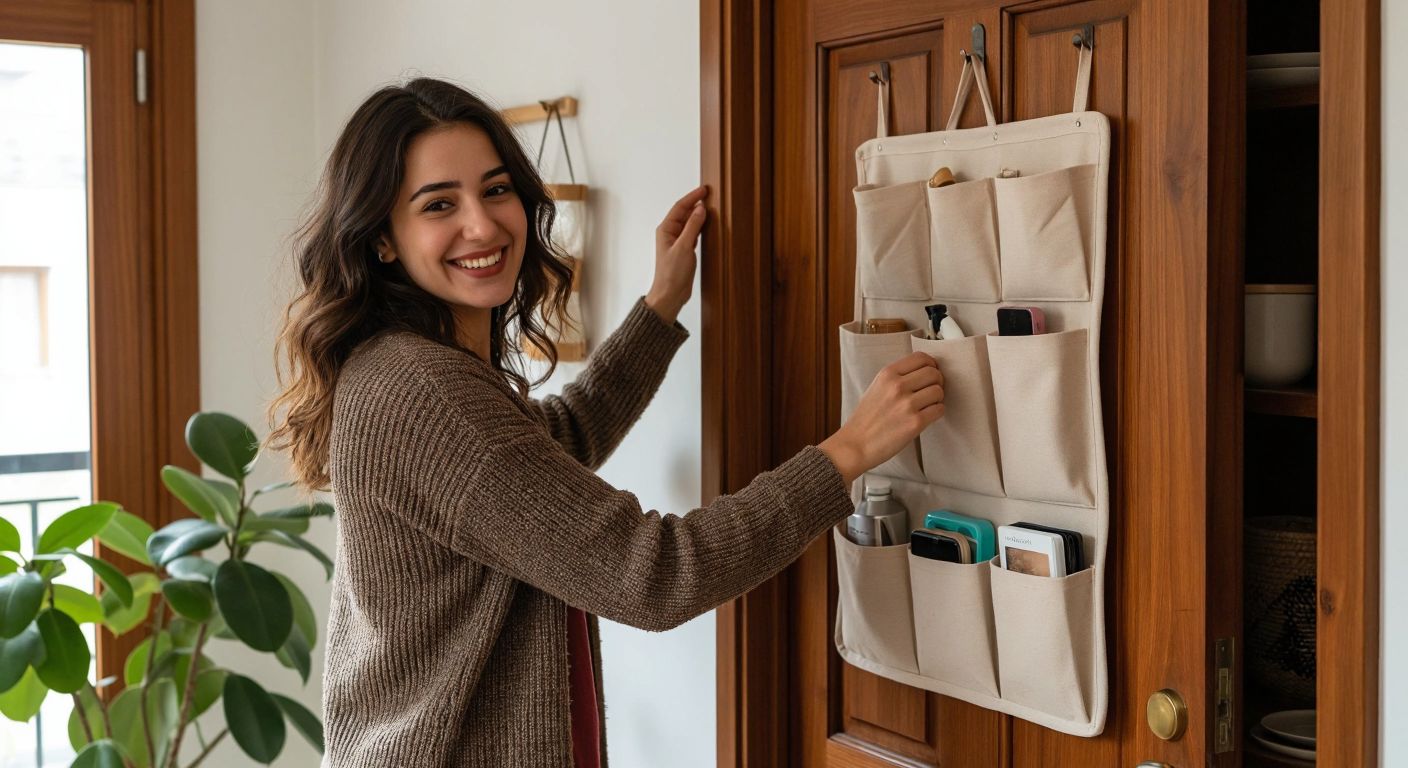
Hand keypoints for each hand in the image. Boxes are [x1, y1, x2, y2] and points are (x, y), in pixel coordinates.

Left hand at [645, 185, 709, 322]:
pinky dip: (700, 227)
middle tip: (709, 195)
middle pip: (684, 213)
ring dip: (698, 215)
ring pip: (689, 223)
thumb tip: (700, 209)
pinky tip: (707, 225)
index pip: (680, 207)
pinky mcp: (683, 250)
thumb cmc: (672, 273)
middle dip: (695, 203)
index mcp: (665, 230)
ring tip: (710, 207)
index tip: (704, 190)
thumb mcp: (684, 247)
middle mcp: (670, 234)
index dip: (692, 197)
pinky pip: (692, 233)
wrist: (670, 294)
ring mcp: (677, 242)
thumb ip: (693, 227)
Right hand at [819, 352, 945, 485]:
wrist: (855, 445)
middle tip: (931, 391)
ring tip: (927, 405)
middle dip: (937, 382)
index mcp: (887, 374)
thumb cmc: (866, 419)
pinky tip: (926, 416)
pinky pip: (939, 409)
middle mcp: (897, 386)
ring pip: (939, 391)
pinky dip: (936, 412)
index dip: (931, 365)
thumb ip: (898, 377)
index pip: (921, 357)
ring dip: (937, 399)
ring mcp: (907, 404)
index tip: (931, 373)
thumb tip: (924, 372)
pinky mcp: (915, 422)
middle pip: (934, 373)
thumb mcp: (876, 387)